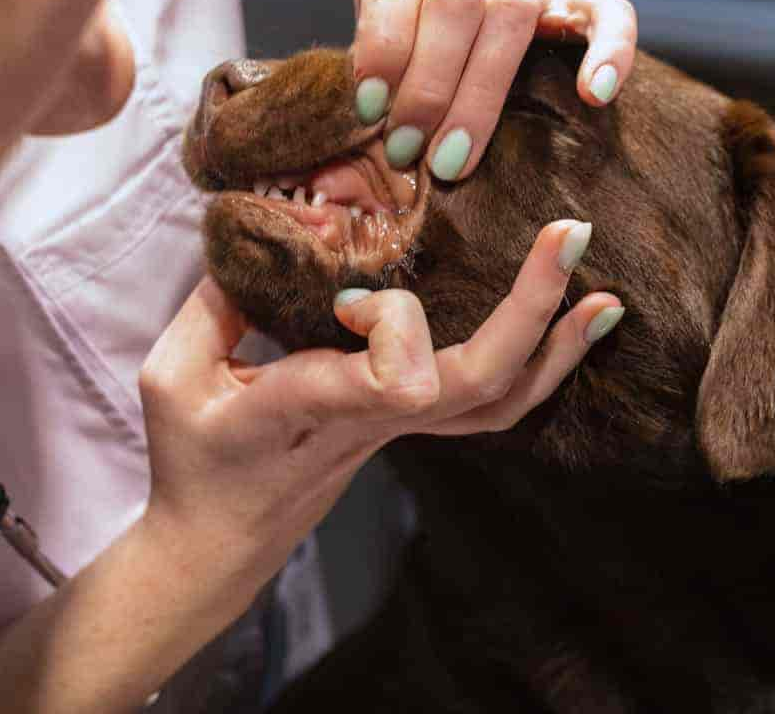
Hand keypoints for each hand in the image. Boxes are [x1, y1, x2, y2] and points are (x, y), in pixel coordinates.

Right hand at [134, 219, 622, 583]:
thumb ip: (213, 301)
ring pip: (500, 402)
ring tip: (603, 292)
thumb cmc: (193, 462)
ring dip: (555, 345)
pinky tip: (570, 326)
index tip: (348, 299)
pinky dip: (539, 366)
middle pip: (478, 382)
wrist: (218, 544)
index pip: (393, 382)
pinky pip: (490, 404)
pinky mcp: (409, 426)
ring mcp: (400, 430)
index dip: (394, 329)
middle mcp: (373, 421)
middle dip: (530, 309)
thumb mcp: (172, 377)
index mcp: (314, 409)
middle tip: (568, 236)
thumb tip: (260, 230)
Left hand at [349, 0, 636, 180]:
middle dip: (428, 88)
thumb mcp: (381, 36)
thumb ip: (374, 70)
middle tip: (409, 151)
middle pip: (455, 6)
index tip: (372, 112)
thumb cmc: (418, 32)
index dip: (383, 51)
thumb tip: (376, 140)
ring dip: (481, 91)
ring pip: (513, 12)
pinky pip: (610, 14)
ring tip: (455, 158)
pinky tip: (595, 96)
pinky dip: (609, 52)